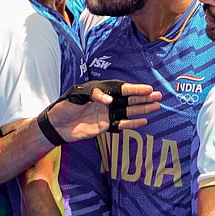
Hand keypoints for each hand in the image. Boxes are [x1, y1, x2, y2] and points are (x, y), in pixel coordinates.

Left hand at [42, 80, 161, 142]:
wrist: (56, 125)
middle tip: (158, 96)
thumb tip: (110, 100)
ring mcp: (107, 114)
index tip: (147, 89)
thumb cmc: (64, 106)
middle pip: (128, 99)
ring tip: (156, 106)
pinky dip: (132, 123)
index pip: (121, 89)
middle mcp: (106, 101)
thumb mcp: (75, 96)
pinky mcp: (105, 126)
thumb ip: (93, 95)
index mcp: (100, 90)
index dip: (134, 89)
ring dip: (142, 109)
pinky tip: (144, 121)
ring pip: (128, 111)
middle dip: (143, 98)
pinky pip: (122, 124)